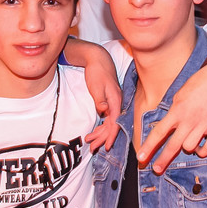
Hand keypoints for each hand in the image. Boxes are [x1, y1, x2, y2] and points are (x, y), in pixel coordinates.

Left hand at [62, 37, 121, 151]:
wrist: (98, 59)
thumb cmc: (97, 72)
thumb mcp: (96, 86)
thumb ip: (100, 100)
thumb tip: (104, 111)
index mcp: (116, 100)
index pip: (115, 122)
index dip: (111, 135)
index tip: (106, 146)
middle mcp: (117, 103)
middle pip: (112, 125)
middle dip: (102, 138)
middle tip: (92, 148)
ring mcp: (114, 103)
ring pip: (109, 123)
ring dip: (100, 134)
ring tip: (89, 142)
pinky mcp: (109, 102)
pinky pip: (107, 118)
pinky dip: (101, 126)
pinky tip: (94, 132)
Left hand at [138, 64, 206, 173]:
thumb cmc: (199, 83)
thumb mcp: (179, 94)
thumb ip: (173, 112)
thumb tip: (167, 125)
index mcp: (176, 111)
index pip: (159, 133)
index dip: (148, 147)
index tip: (140, 158)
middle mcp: (188, 120)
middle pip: (173, 146)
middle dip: (163, 160)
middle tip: (156, 170)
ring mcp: (203, 125)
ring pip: (190, 148)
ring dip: (187, 148)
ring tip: (189, 142)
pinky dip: (202, 151)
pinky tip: (200, 148)